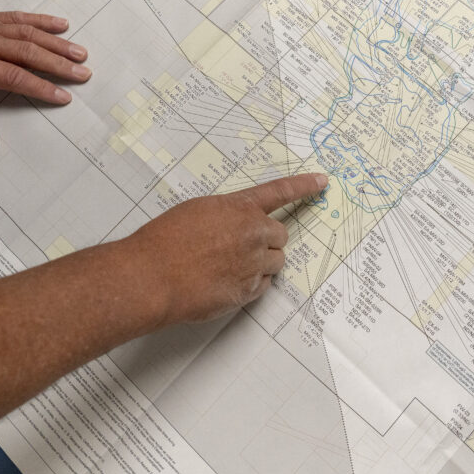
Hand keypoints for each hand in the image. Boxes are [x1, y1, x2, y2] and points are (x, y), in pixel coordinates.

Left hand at [0, 6, 90, 147]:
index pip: (14, 78)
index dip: (41, 88)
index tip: (62, 96)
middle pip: (29, 52)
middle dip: (59, 64)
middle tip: (83, 73)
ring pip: (28, 33)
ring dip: (57, 43)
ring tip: (80, 53)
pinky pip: (18, 17)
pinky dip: (41, 20)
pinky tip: (61, 24)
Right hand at [122, 173, 328, 324]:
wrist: (151, 276)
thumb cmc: (163, 242)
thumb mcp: (196, 212)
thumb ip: (225, 216)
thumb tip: (235, 225)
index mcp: (239, 208)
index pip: (280, 192)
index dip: (303, 186)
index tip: (321, 181)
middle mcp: (252, 233)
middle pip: (281, 235)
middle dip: (268, 241)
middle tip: (242, 247)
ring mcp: (253, 263)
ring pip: (276, 262)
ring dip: (262, 263)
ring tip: (229, 266)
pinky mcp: (248, 291)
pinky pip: (263, 285)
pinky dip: (251, 284)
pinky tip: (226, 282)